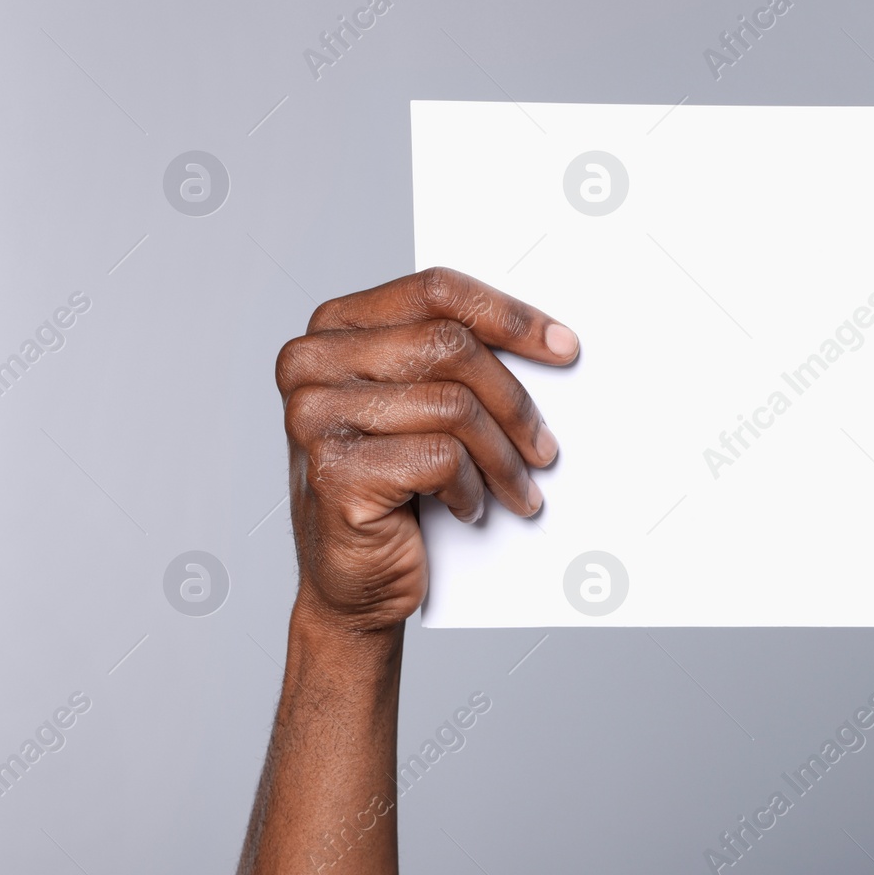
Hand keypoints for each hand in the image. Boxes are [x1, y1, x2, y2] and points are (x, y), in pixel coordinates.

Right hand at [274, 267, 577, 632]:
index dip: (509, 316)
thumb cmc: (388, 490)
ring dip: (503, 456)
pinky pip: (440, 459)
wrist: (350, 583)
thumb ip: (449, 363)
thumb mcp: (414, 408)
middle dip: (515, 400)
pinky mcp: (335, 470)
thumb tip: (545, 342)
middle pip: (450, 346)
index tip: (561, 346)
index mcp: (333, 329)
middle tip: (545, 443)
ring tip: (517, 485)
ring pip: (454, 406)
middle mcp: (312, 363)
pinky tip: (467, 506)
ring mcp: (316, 416)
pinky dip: (470, 488)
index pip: (436, 291)